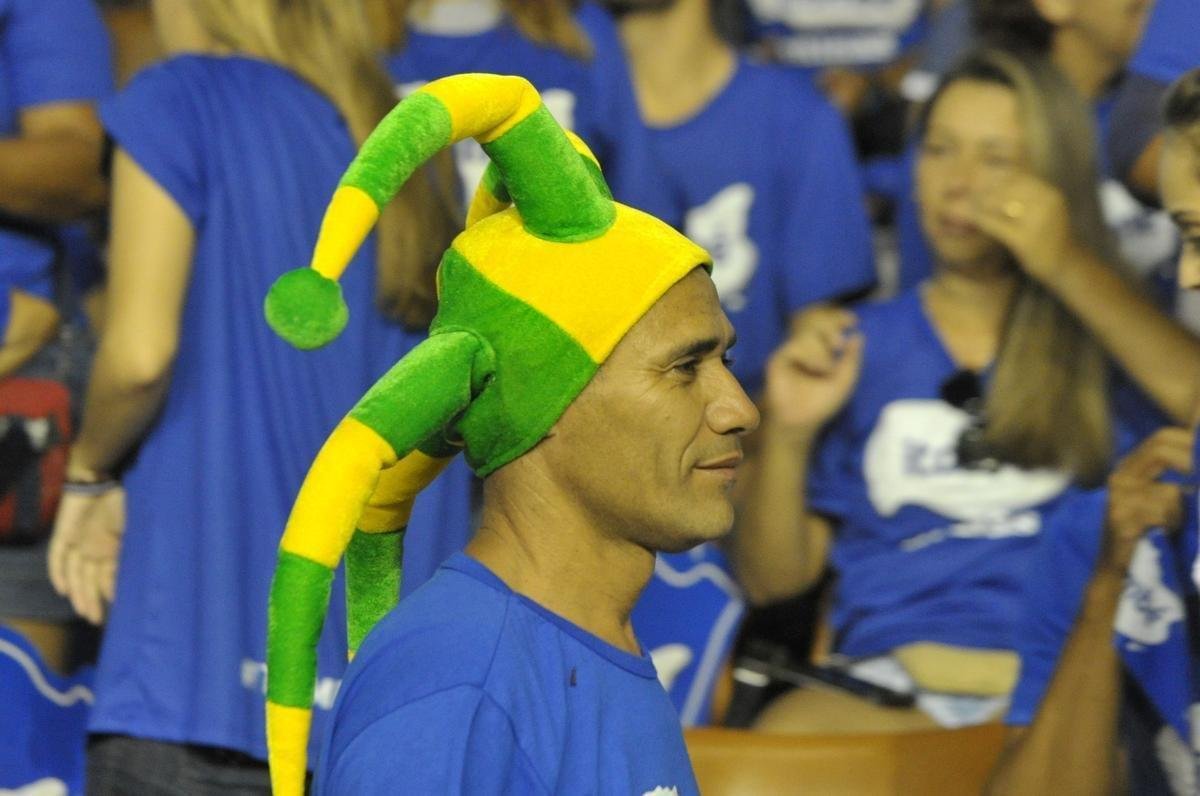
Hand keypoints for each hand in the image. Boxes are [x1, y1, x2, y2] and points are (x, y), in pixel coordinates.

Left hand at [47, 486, 125, 624]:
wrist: (101, 477)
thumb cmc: (124, 502)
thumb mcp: (133, 531)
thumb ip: (129, 553)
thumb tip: (133, 576)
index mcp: (112, 548)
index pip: (109, 577)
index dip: (111, 593)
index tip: (118, 609)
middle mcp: (93, 549)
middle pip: (89, 580)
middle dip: (92, 601)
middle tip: (97, 620)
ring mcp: (77, 542)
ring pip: (75, 574)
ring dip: (78, 593)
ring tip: (84, 612)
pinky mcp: (62, 535)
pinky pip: (57, 557)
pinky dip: (58, 573)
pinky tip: (62, 590)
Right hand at [764, 305, 862, 440]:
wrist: (802, 420)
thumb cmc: (822, 403)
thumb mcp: (845, 381)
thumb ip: (852, 359)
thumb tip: (858, 335)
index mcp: (821, 351)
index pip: (827, 327)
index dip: (838, 318)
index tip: (853, 320)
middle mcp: (805, 349)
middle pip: (817, 323)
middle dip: (830, 328)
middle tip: (838, 345)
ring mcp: (791, 353)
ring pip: (809, 335)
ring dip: (822, 351)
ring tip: (827, 370)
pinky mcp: (779, 359)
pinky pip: (796, 346)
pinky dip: (810, 356)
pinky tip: (814, 369)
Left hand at [964, 172, 1079, 284]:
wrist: (1068, 264)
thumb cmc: (1050, 235)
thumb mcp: (1043, 209)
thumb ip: (1024, 195)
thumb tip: (995, 178)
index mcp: (1049, 193)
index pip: (1016, 176)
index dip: (992, 176)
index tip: (974, 180)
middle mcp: (1045, 203)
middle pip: (1005, 187)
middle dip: (982, 188)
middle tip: (962, 191)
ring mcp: (1037, 222)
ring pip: (998, 203)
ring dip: (978, 203)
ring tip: (962, 204)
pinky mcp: (1025, 240)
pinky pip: (995, 224)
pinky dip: (980, 219)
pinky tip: (972, 219)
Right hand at [1101, 427, 1192, 573]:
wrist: (1119, 570)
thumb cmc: (1149, 533)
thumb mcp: (1162, 498)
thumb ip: (1178, 478)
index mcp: (1130, 468)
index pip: (1161, 438)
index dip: (1190, 441)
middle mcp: (1120, 477)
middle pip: (1161, 452)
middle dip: (1192, 464)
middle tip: (1199, 486)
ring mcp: (1118, 497)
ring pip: (1170, 491)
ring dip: (1183, 511)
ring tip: (1177, 524)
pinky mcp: (1121, 519)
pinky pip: (1163, 513)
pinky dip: (1173, 524)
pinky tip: (1166, 532)